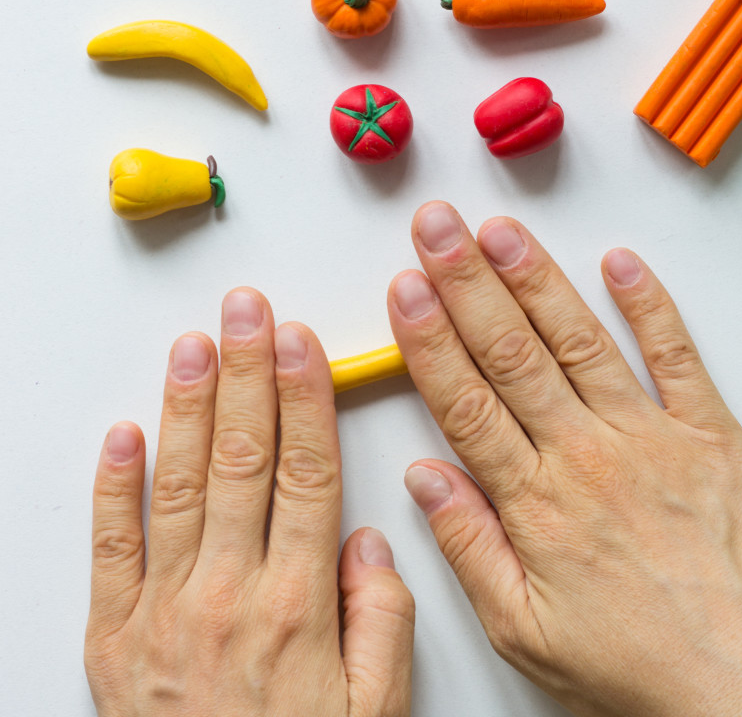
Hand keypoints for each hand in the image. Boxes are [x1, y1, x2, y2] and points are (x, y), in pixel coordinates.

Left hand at [85, 289, 413, 716]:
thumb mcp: (378, 709)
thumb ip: (384, 618)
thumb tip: (371, 541)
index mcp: (298, 605)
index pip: (307, 474)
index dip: (305, 400)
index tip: (302, 344)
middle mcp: (228, 594)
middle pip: (241, 460)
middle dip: (246, 374)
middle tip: (246, 312)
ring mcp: (162, 611)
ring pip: (177, 486)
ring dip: (186, 406)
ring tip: (194, 345)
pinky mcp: (111, 636)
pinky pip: (109, 547)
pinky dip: (112, 485)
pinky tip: (124, 433)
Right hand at [388, 203, 741, 716]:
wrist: (735, 673)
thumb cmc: (631, 661)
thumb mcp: (523, 627)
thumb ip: (469, 546)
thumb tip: (426, 476)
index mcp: (537, 502)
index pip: (467, 401)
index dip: (430, 338)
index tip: (405, 286)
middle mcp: (588, 455)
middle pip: (513, 353)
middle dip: (468, 282)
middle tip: (438, 226)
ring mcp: (651, 437)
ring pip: (581, 341)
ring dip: (538, 279)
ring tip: (502, 230)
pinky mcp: (708, 433)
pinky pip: (676, 356)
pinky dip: (650, 306)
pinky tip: (620, 262)